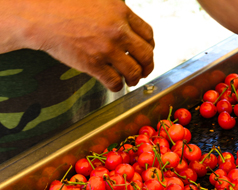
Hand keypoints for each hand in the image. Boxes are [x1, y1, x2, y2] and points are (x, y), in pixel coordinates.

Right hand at [10, 0, 154, 91]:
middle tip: (144, 70)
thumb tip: (127, 20)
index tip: (147, 52)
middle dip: (147, 66)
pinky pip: (114, 81)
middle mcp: (118, 31)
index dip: (150, 47)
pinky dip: (117, 86)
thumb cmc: (64, 5)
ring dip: (135, 79)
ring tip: (131, 80)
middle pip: (146, 55)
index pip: (148, 34)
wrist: (41, 15)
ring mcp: (107, 49)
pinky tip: (115, 85)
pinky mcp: (93, 64)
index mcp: (121, 13)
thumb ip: (116, 10)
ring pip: (134, 71)